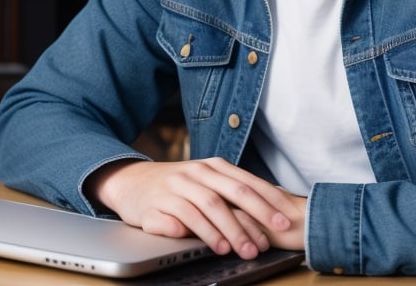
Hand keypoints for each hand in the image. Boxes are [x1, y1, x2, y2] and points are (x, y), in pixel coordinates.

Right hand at [86, 157, 306, 257]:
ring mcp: (175, 187)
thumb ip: (233, 191)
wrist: (130, 180)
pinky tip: (210, 245)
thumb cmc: (177, 185)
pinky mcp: (156, 204)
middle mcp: (196, 173)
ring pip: (206, 207)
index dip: (268, 202)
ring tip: (239, 250)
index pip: (246, 183)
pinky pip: (179, 218)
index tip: (285, 221)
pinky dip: (197, 232)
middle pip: (229, 194)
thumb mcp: (205, 181)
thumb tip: (273, 207)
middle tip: (266, 242)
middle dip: (251, 219)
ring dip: (226, 230)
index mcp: (213, 166)